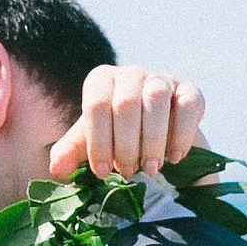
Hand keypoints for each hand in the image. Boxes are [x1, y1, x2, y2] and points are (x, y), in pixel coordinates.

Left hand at [48, 64, 206, 182]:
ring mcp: (162, 79)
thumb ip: (70, 152)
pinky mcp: (190, 90)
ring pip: (156, 99)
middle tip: (128, 172)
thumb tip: (57, 168)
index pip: (96, 105)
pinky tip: (175, 157)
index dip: (99, 141)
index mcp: (102, 80)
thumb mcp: (91, 144)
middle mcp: (131, 73)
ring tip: (150, 168)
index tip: (102, 172)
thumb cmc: (116, 137)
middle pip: (126, 103)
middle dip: (126, 144)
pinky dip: (181, 133)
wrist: (156, 135)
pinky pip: (188, 103)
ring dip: (152, 140)